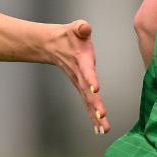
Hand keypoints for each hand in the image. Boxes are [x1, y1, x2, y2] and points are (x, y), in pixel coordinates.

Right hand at [50, 20, 109, 134]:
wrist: (53, 46)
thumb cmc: (69, 36)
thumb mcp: (75, 28)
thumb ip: (81, 28)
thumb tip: (84, 27)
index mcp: (81, 61)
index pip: (86, 71)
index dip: (91, 79)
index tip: (95, 89)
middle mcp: (80, 76)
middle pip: (87, 92)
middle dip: (95, 105)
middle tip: (102, 116)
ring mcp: (80, 84)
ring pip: (88, 103)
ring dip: (95, 116)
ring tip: (104, 129)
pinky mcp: (81, 89)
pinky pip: (87, 105)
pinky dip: (93, 117)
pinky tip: (99, 129)